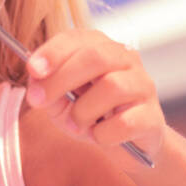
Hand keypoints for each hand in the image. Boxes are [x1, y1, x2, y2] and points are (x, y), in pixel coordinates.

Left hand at [23, 28, 165, 173]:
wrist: (129, 147)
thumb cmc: (93, 116)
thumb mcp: (62, 104)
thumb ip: (48, 93)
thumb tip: (37, 84)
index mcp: (101, 48)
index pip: (78, 38)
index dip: (54, 52)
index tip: (33, 70)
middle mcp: (126, 60)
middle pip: (96, 57)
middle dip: (60, 78)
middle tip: (38, 100)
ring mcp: (143, 86)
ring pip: (112, 86)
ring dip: (83, 111)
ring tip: (77, 125)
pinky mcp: (152, 116)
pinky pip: (125, 122)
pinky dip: (103, 134)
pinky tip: (100, 136)